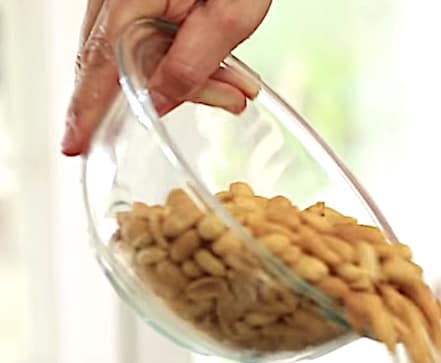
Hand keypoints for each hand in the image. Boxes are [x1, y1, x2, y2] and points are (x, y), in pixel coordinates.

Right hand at [62, 0, 271, 155]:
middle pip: (123, 64)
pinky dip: (186, 58)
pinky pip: (151, 38)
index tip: (75, 145)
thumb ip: (193, 63)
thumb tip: (158, 103)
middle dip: (175, 92)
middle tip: (229, 100)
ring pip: (140, 54)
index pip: (101, 65)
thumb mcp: (230, 15)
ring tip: (240, 85)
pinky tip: (225, 69)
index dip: (88, 110)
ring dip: (191, 76)